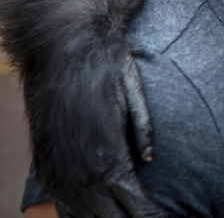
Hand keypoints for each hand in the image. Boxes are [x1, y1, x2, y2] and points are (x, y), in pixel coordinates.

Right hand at [41, 51, 170, 217]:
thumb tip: (151, 159)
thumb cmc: (104, 67)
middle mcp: (82, 175)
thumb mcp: (134, 94)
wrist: (62, 46)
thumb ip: (145, 130)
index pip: (139, 210)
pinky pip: (65, 209)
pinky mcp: (47, 171)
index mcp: (109, 159)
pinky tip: (100, 216)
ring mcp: (61, 176)